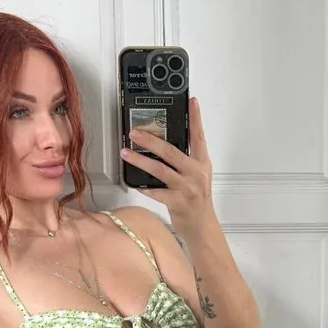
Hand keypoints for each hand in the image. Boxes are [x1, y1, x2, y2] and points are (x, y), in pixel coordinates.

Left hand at [120, 96, 216, 238]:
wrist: (202, 225)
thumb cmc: (197, 199)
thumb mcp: (198, 175)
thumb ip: (187, 159)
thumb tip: (165, 144)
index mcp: (202, 163)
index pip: (199, 136)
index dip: (196, 118)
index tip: (191, 102)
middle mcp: (195, 173)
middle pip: (171, 151)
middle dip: (150, 140)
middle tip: (134, 132)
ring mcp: (187, 188)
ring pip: (160, 170)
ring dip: (140, 160)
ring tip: (126, 153)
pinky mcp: (177, 202)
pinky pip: (156, 192)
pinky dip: (145, 188)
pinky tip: (135, 183)